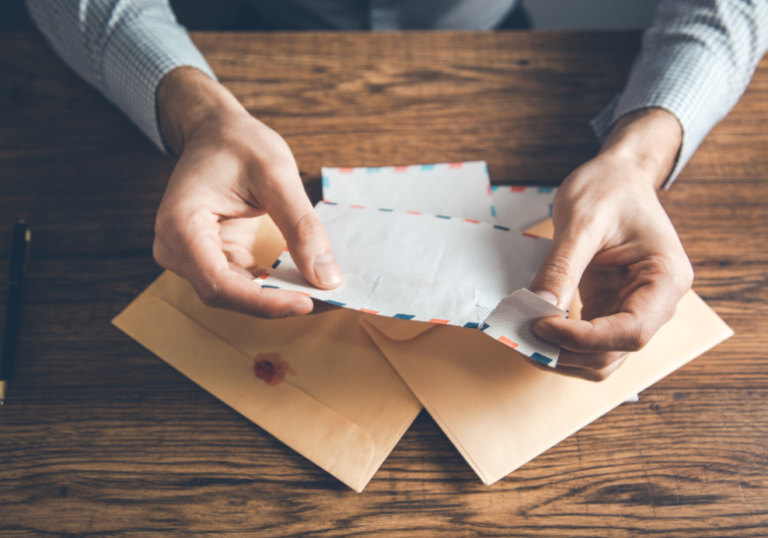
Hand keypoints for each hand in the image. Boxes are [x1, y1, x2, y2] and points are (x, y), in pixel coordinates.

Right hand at [152, 67, 342, 317]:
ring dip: (281, 297)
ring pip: (238, 295)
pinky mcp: (212, 259)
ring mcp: (192, 258)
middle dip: (278, 302)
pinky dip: (276, 286)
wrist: (217, 132)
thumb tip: (327, 278)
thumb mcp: (278, 175)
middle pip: (228, 295)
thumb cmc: (239, 143)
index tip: (307, 302)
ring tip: (325, 294)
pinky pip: (245, 283)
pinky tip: (308, 282)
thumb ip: (302, 227)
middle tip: (330, 300)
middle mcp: (177, 250)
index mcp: (181, 226)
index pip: (219, 284)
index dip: (264, 301)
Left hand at [529, 108, 692, 380]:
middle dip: (567, 352)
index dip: (584, 338)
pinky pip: (586, 340)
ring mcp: (632, 309)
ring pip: (600, 357)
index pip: (631, 330)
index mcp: (666, 279)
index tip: (540, 325)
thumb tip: (540, 307)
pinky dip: (558, 342)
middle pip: (614, 352)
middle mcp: (656, 303)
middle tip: (520, 335)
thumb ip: (563, 267)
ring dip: (561, 355)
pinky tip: (531, 329)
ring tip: (521, 336)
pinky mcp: (609, 308)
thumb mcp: (583, 221)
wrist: (616, 175)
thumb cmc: (609, 188)